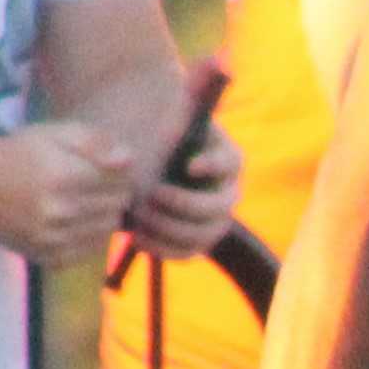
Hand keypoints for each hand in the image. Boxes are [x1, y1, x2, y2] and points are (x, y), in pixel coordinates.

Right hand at [0, 119, 141, 267]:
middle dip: (116, 194)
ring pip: (107, 230)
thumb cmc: (21, 153)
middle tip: (98, 186)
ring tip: (87, 203)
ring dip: (105, 216)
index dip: (120, 173)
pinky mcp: (46, 256)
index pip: (120, 181)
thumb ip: (96, 143)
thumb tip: (129, 161)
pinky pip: (88, 251)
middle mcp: (60, 210)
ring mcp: (52, 237)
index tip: (107, 169)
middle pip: (117, 206)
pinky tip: (76, 223)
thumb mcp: (55, 134)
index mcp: (64, 176)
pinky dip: (90, 238)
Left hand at [119, 121, 243, 259]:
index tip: (190, 165)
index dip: (214, 166)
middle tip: (153, 193)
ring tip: (140, 216)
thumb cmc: (156, 140)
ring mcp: (215, 220)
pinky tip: (137, 236)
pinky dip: (161, 248)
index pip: (231, 163)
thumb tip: (170, 116)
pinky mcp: (196, 242)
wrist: (141, 172)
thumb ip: (169, 121)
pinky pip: (187, 252)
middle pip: (220, 205)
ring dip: (170, 228)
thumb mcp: (162, 124)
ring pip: (204, 234)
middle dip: (186, 203)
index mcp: (225, 159)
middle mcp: (227, 192)